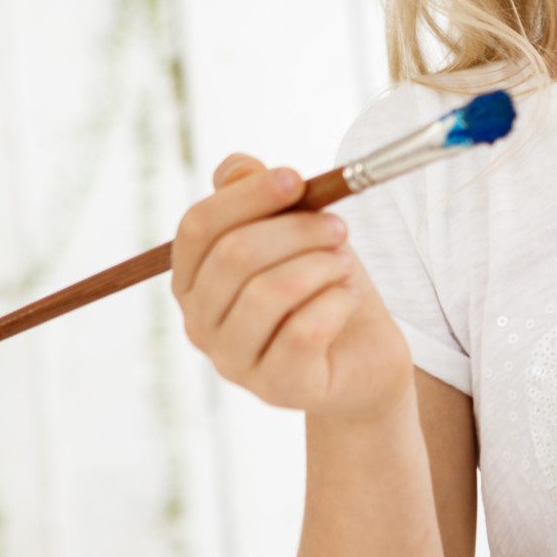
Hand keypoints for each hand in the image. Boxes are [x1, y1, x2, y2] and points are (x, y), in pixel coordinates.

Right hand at [171, 153, 409, 422]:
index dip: (246, 197)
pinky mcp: (277, 388)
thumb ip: (260, 197)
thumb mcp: (294, 231)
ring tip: (344, 265)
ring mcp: (233, 362)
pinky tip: (347, 300)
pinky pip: (303, 331)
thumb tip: (237, 168)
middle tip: (339, 226)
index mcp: (193, 279)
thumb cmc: (320, 287)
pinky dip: (335, 303)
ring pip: (267, 293)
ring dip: (319, 266)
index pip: (197, 228)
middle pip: (233, 256)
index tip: (296, 178)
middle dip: (296, 230)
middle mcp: (200, 324)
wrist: (363, 356)